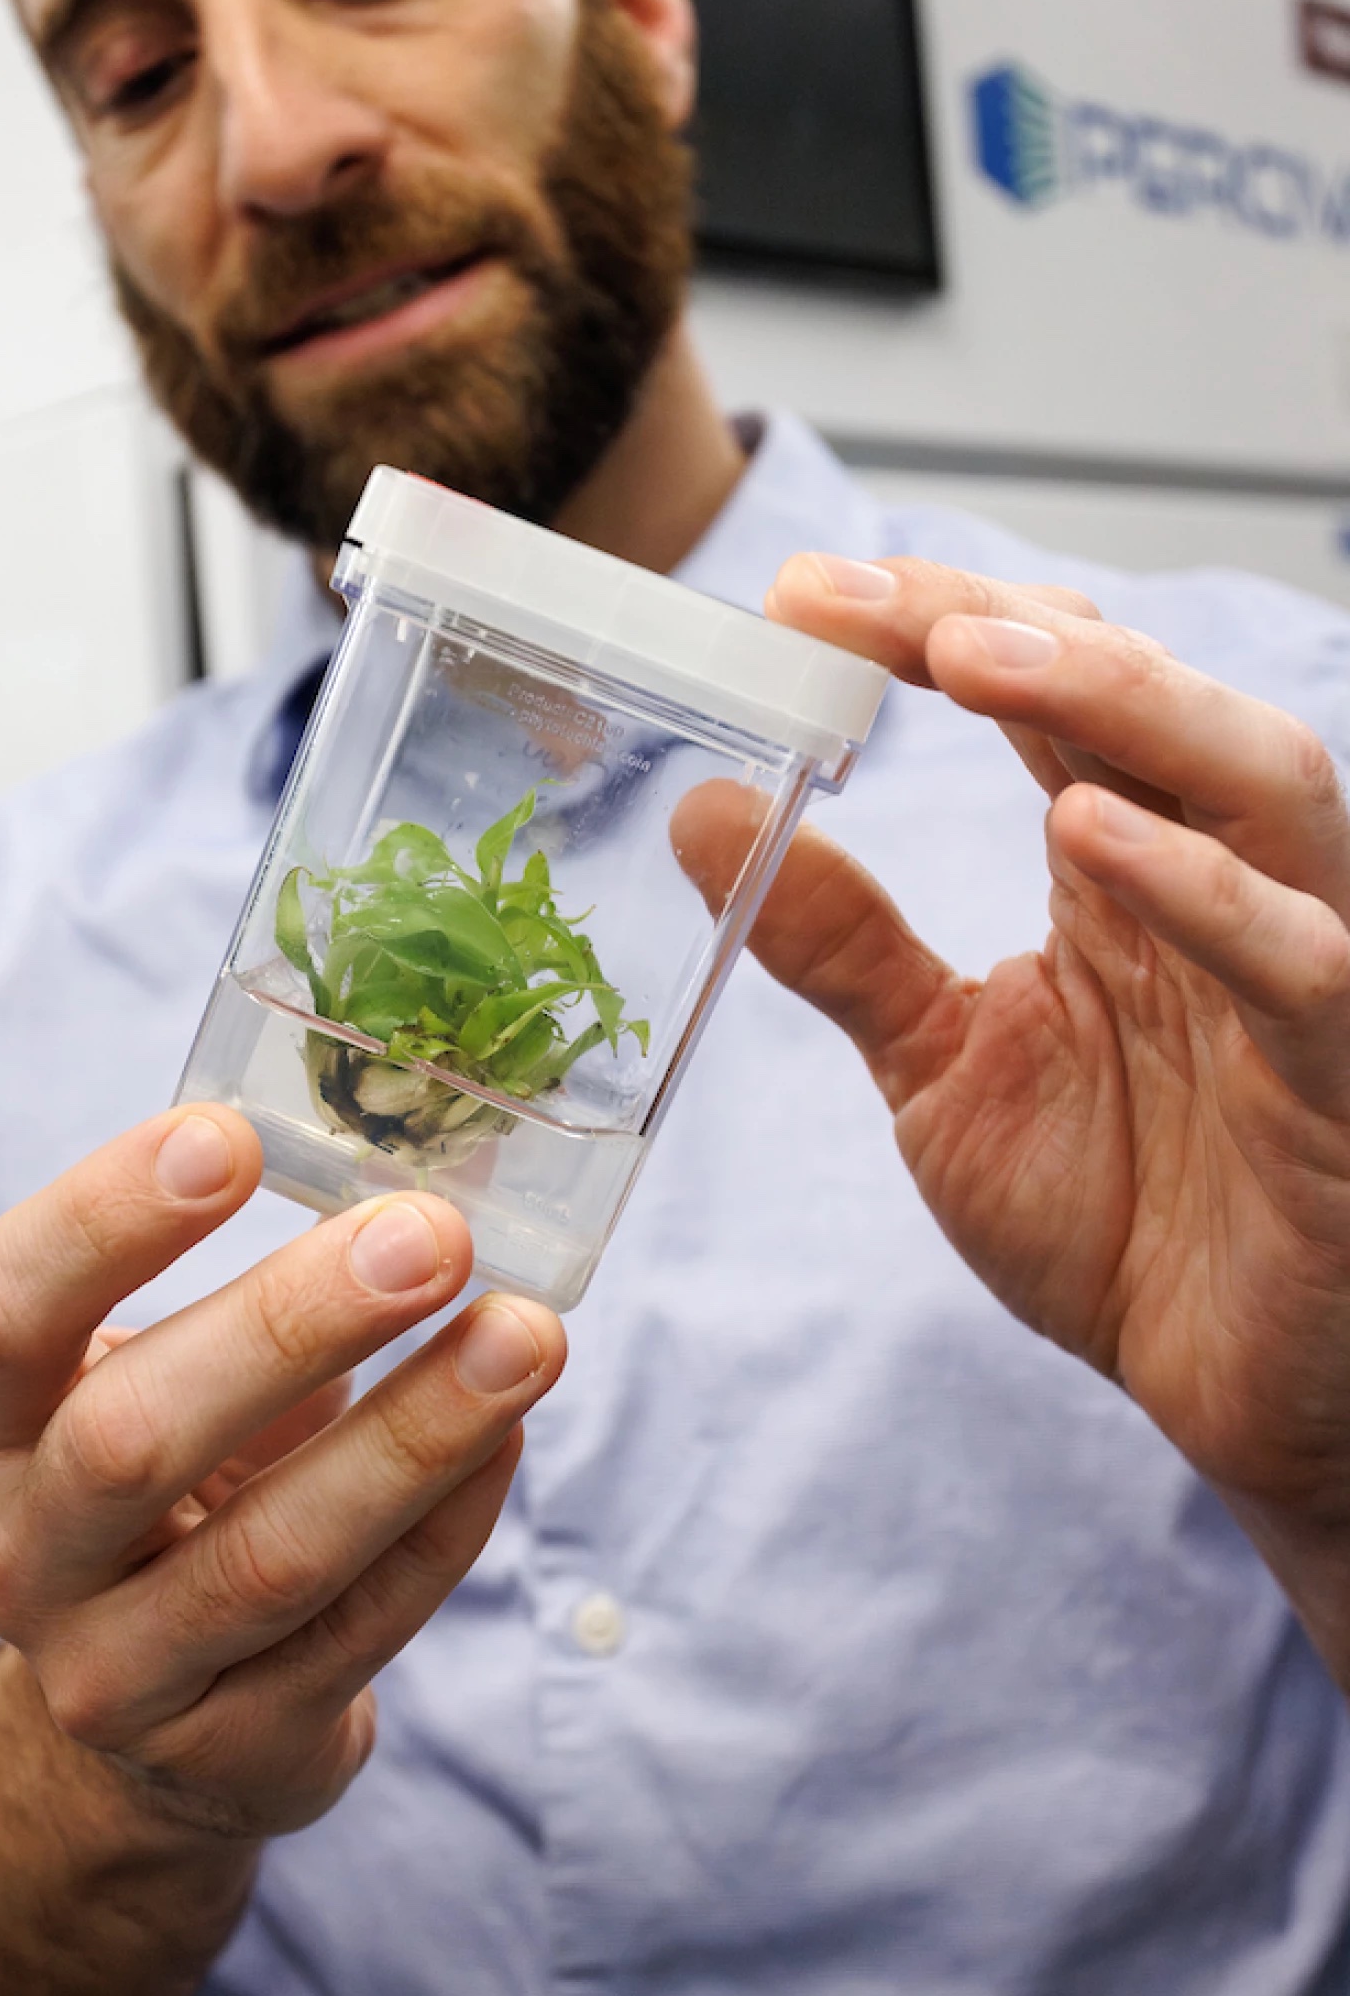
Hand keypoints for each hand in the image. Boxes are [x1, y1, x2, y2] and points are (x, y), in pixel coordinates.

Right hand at [0, 1108, 563, 1837]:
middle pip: (132, 1438)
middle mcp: (24, 1554)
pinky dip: (447, 1522)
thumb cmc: (175, 1478)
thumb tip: (428, 1150)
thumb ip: (247, 1281)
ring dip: (412, 1434)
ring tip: (527, 1334)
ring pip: (269, 1556)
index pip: (0, 1311)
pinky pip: (361, 1628)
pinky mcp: (232, 1750)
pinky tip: (510, 1433)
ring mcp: (116, 1672)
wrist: (159, 1718)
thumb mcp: (151, 1373)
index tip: (231, 1134)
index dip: (103, 1219)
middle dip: (291, 1324)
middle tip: (429, 1234)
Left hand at [673, 553, 1349, 1668]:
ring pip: (1259, 780)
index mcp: (1127, 868)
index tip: (797, 598)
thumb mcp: (940, 1068)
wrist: (1228, 1396)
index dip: (936, 627)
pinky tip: (1090, 834)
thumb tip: (708, 809)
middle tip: (866, 599)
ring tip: (978, 654)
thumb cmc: (1119, 1219)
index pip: (1048, 697)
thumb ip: (843, 946)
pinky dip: (1206, 887)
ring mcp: (1297, 968)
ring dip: (1123, 699)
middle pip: (1148, 698)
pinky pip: (1298, 959)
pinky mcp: (1338, 1076)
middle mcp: (1221, 886)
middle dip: (1011, 624)